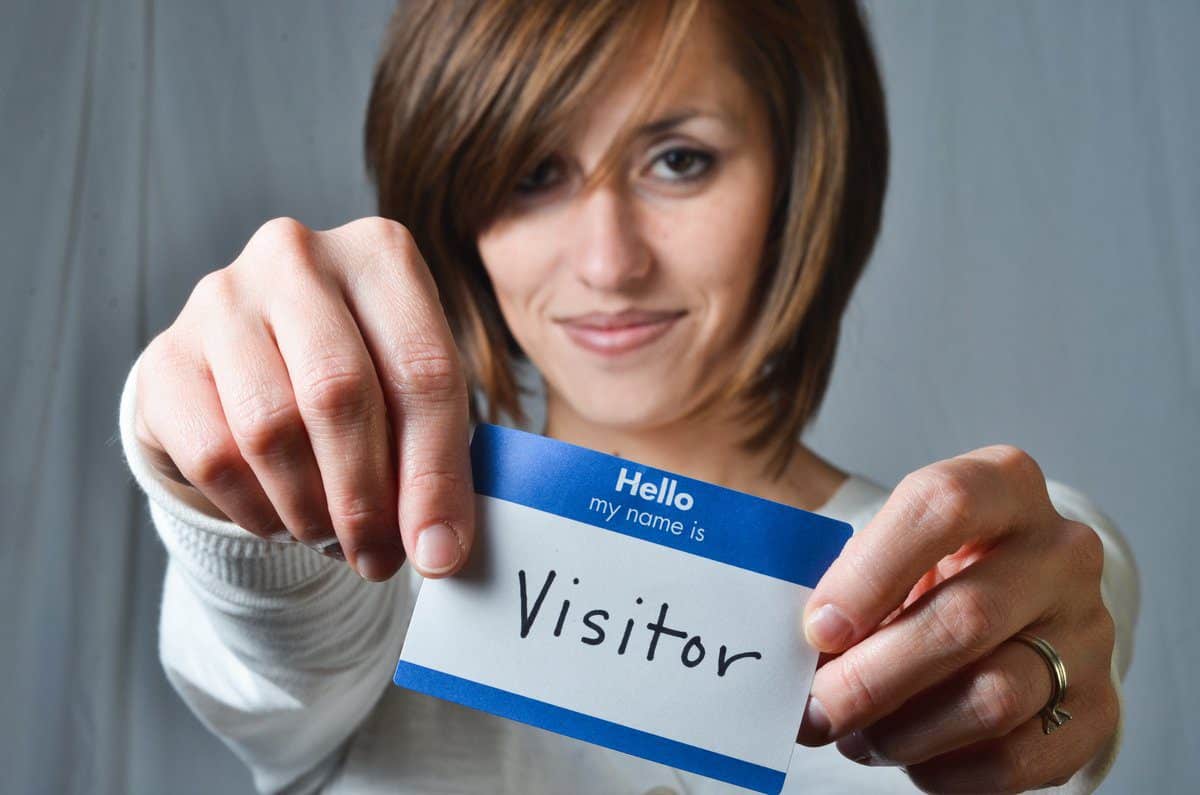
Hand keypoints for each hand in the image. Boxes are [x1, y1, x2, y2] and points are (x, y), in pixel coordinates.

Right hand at [133, 216, 473, 580]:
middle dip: (366, 500)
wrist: (255, 361)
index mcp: (381, 254)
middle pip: (340, 393)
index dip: (435, 474)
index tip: (439, 551)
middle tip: (379, 559)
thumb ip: (436, 460)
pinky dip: (256, 509)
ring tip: (333, 540)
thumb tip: (440, 551)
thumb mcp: (413, 397)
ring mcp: (222, 298)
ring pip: (270, 428)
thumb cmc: (360, 375)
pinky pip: (213, 455)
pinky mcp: (166, 354)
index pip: (423, 371)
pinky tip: (282, 520)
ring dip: (310, 510)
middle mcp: (298, 257)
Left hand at [796, 445, 1118, 792]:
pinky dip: (947, 770)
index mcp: (1003, 485)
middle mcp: (1060, 551)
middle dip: (872, 676)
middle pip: (966, 617)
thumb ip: (849, 580)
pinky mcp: (1096, 705)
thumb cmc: (932, 566)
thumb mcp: (893, 545)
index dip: (870, 573)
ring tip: (856, 735)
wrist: (1018, 603)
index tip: (817, 629)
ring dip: (904, 730)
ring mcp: (1089, 630)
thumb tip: (807, 651)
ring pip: (993, 696)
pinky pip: (1017, 757)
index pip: (941, 505)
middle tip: (816, 710)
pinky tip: (908, 757)